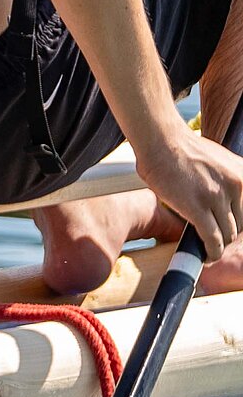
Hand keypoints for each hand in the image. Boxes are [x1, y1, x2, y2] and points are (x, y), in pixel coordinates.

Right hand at [138, 122, 242, 261]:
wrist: (161, 141)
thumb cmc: (183, 150)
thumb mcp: (220, 162)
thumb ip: (228, 182)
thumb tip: (228, 205)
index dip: (239, 224)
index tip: (230, 230)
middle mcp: (237, 185)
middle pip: (241, 224)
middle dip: (228, 234)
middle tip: (215, 239)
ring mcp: (217, 197)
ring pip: (227, 234)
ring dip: (219, 246)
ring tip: (210, 251)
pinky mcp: (198, 208)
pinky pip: (212, 239)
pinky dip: (211, 252)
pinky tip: (206, 256)